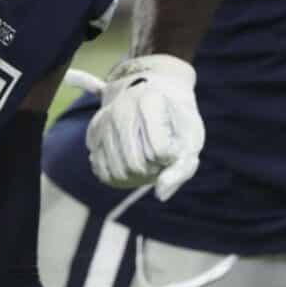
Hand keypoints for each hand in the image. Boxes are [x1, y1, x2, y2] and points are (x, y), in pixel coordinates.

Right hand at [64, 54, 203, 199]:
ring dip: (136, 178)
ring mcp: (104, 119)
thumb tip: (160, 194)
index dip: (171, 158)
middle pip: (137, 164)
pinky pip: (102, 171)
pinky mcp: (93, 131)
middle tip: (161, 159)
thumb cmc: (178, 119)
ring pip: (118, 171)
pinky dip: (118, 178)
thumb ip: (182, 169)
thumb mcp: (191, 139)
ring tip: (147, 162)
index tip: (175, 145)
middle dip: (153, 171)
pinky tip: (130, 167)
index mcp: (150, 99)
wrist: (157, 91)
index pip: (160, 151)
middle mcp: (122, 106)